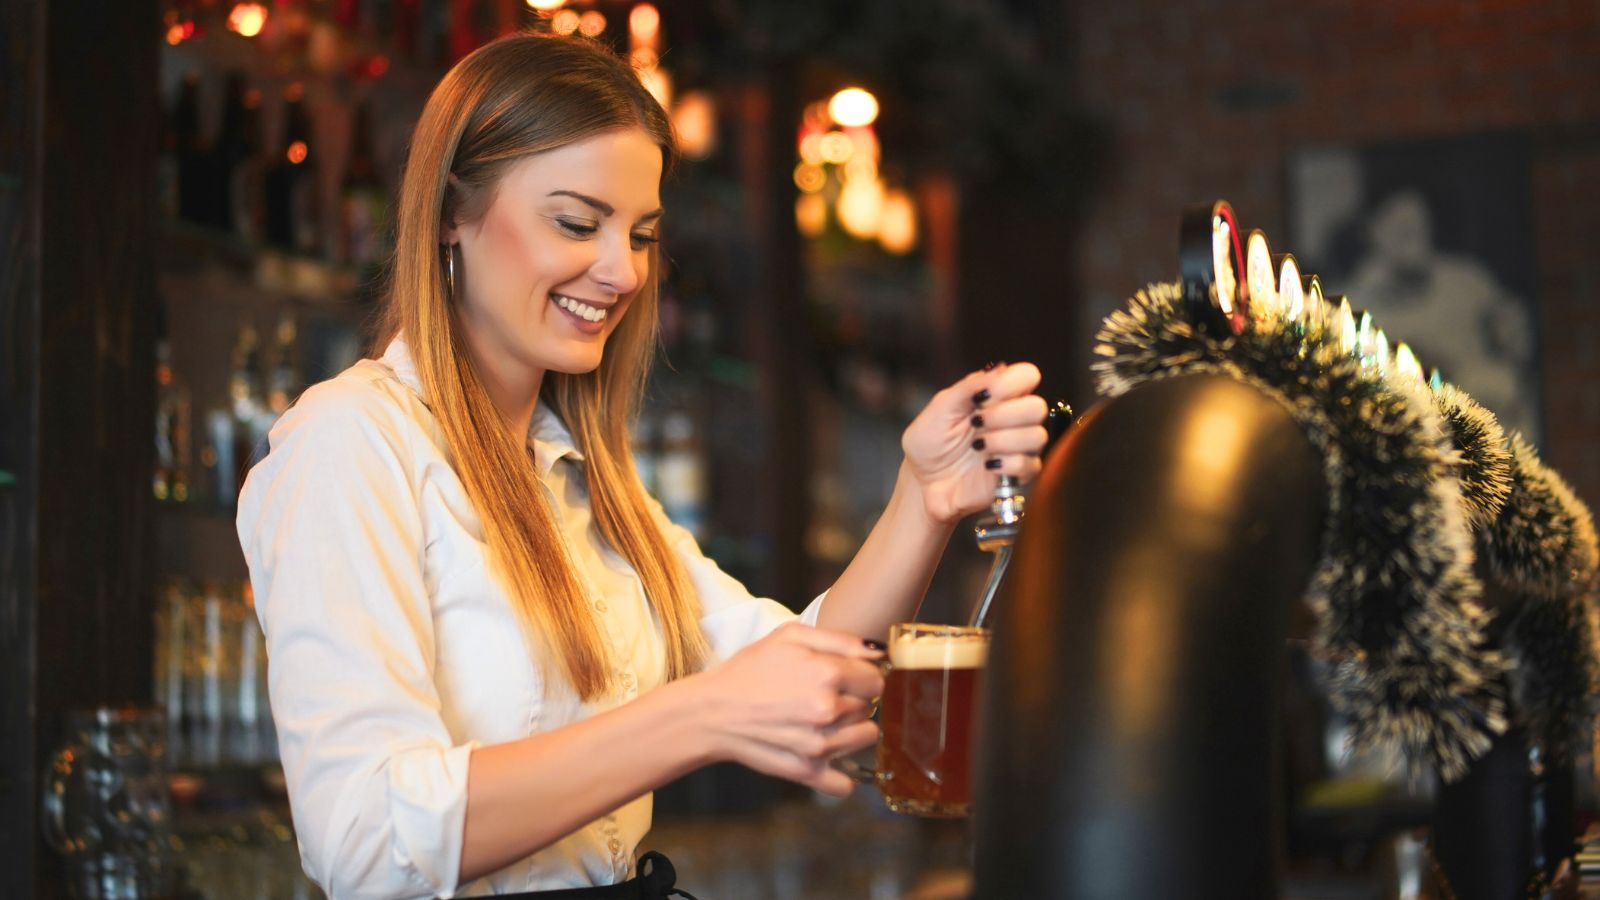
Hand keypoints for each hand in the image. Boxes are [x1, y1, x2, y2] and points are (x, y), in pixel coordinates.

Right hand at [695, 623, 883, 796]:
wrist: (712, 711)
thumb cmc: (749, 670)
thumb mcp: (790, 636)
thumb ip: (840, 639)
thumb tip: (879, 651)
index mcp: (827, 674)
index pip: (877, 680)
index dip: (862, 676)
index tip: (847, 677)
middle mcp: (828, 711)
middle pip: (870, 706)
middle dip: (854, 699)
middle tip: (824, 696)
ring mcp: (820, 745)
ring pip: (866, 737)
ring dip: (851, 730)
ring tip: (823, 721)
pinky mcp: (807, 772)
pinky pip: (847, 783)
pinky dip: (842, 773)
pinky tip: (827, 755)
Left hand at [901, 362, 1047, 523]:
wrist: (921, 481)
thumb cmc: (930, 442)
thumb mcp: (941, 407)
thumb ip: (970, 386)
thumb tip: (1000, 369)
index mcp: (997, 395)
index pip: (1028, 375)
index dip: (1011, 384)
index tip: (983, 397)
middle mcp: (1013, 418)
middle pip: (1038, 407)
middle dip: (1004, 415)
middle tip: (976, 423)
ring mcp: (1018, 447)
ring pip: (1037, 436)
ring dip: (1003, 440)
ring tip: (978, 446)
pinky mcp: (1018, 475)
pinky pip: (1031, 465)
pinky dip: (1007, 464)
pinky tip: (987, 465)